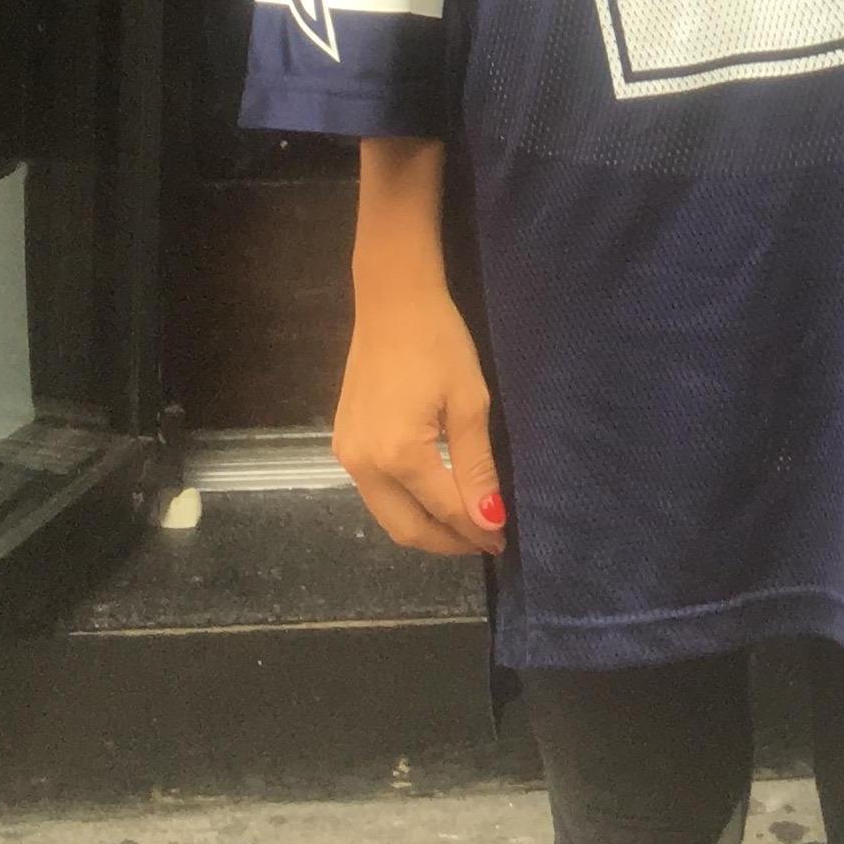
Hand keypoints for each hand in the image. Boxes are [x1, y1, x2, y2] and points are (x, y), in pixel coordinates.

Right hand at [333, 266, 507, 555]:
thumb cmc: (439, 342)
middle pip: (406, 528)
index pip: (444, 510)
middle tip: (483, 541)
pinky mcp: (343, 443)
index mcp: (400, 454)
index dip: (475, 531)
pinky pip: (374, 492)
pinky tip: (431, 496)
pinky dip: (403, 504)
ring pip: (386, 515)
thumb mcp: (469, 401)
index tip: (501, 542)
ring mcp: (347, 456)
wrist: (391, 302)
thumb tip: (490, 519)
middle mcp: (364, 465)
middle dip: (446, 542)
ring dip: (424, 527)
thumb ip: (476, 466)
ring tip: (463, 524)